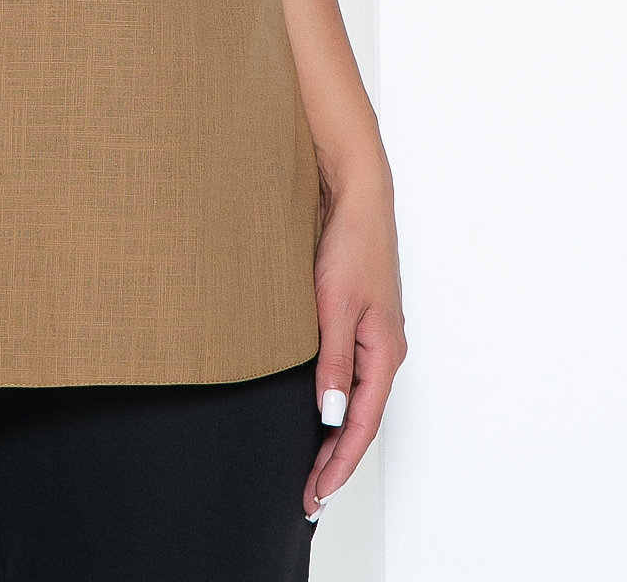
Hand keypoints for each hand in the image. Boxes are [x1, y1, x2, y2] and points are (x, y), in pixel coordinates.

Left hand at [303, 157, 405, 518]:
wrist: (357, 197)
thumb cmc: (351, 244)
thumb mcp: (334, 306)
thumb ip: (333, 362)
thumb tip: (331, 416)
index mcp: (385, 353)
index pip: (362, 425)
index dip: (339, 464)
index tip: (316, 493)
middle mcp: (384, 351)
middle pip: (362, 420)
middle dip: (337, 460)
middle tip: (309, 495)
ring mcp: (373, 337)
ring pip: (356, 401)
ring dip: (335, 436)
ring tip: (312, 467)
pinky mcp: (359, 322)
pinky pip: (349, 377)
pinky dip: (335, 404)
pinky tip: (319, 413)